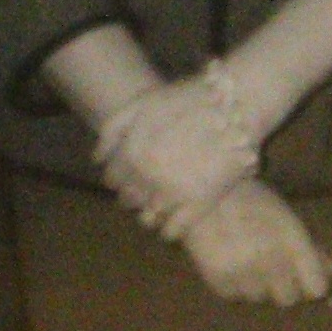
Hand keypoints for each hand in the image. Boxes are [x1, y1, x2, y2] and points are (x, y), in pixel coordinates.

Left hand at [96, 77, 256, 238]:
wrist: (234, 105)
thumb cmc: (187, 99)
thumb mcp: (142, 103)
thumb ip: (113, 130)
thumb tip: (96, 160)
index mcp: (131, 152)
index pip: (112, 179)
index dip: (118, 177)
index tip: (129, 176)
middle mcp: (146, 177)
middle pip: (128, 200)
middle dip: (133, 194)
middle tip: (147, 187)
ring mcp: (172, 193)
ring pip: (148, 219)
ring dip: (150, 213)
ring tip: (162, 202)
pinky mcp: (199, 205)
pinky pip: (173, 231)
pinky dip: (169, 230)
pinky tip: (175, 220)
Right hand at [180, 179, 331, 304]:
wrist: (198, 188)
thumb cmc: (250, 199)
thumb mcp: (286, 218)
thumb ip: (313, 248)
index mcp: (292, 240)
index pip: (316, 289)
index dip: (310, 282)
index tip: (302, 275)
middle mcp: (271, 259)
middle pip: (289, 299)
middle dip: (282, 285)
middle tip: (270, 266)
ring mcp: (243, 271)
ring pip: (259, 298)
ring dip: (256, 285)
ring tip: (244, 259)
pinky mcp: (218, 278)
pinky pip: (233, 296)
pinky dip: (232, 284)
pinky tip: (227, 262)